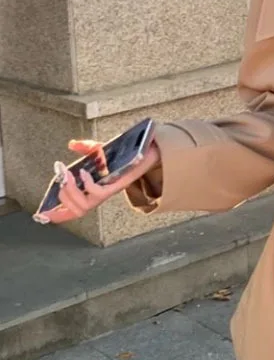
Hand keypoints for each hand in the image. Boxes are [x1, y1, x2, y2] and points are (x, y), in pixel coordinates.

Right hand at [35, 139, 160, 224]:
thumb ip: (86, 147)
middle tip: (60, 178)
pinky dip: (86, 185)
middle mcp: (98, 196)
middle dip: (62, 196)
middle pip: (75, 209)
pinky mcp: (115, 188)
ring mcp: (106, 193)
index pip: (73, 209)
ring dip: (71, 191)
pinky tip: (83, 173)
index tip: (42, 215)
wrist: (144, 153)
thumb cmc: (122, 157)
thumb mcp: (100, 150)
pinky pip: (97, 194)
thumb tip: (72, 145)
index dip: (58, 214)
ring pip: (83, 206)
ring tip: (69, 176)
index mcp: (91, 192)